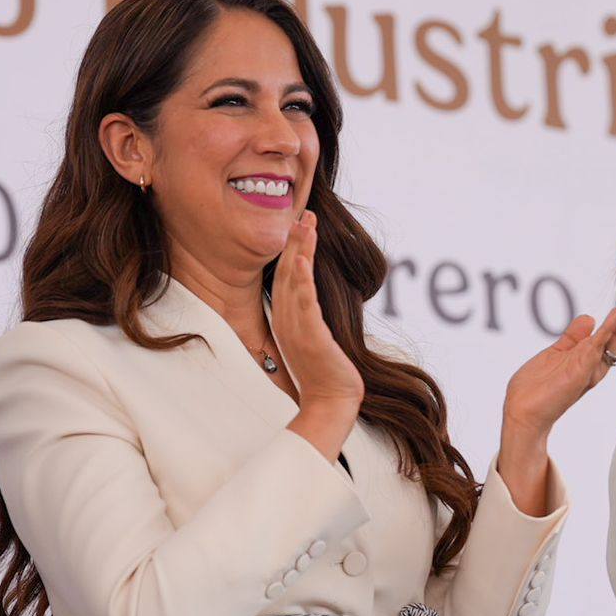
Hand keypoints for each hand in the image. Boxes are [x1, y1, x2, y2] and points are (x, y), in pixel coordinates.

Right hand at [275, 212, 362, 459]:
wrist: (330, 402)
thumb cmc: (323, 372)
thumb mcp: (312, 337)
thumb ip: (308, 316)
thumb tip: (311, 297)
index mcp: (285, 319)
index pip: (285, 276)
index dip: (292, 249)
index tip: (300, 223)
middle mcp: (286, 320)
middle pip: (287, 272)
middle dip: (295, 241)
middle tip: (303, 213)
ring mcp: (296, 327)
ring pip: (294, 281)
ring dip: (299, 251)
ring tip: (304, 224)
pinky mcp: (311, 336)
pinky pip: (304, 304)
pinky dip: (302, 281)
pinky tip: (302, 260)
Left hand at [501, 273, 615, 440]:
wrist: (523, 415)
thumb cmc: (536, 390)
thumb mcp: (557, 353)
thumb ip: (574, 336)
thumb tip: (590, 317)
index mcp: (593, 356)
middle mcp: (598, 362)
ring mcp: (592, 367)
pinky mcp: (581, 371)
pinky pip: (599, 346)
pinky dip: (610, 328)